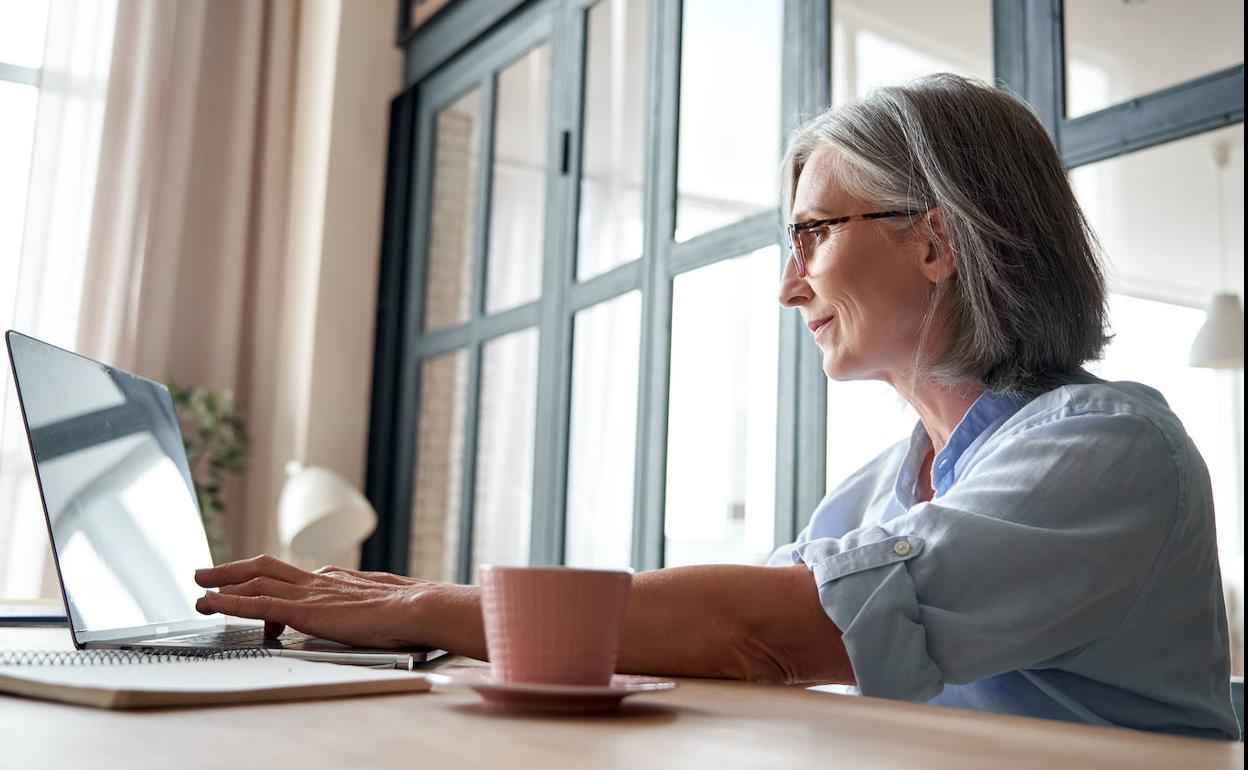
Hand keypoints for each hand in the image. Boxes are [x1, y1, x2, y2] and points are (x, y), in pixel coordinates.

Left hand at [194, 554, 432, 647]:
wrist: (415, 608)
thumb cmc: (409, 611)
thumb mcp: (384, 604)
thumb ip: (368, 606)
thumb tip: (372, 613)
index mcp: (337, 580)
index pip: (293, 578)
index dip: (267, 581)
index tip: (251, 586)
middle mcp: (318, 581)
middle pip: (266, 568)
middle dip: (234, 570)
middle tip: (208, 572)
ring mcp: (309, 594)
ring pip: (255, 582)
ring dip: (223, 584)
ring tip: (199, 588)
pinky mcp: (304, 611)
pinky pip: (257, 605)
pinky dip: (230, 603)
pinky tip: (211, 603)